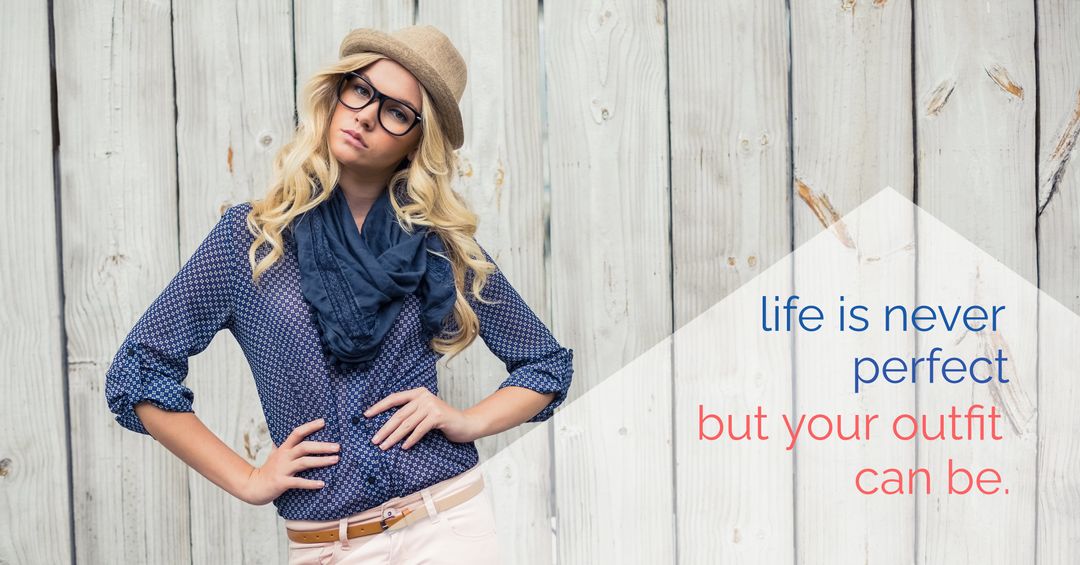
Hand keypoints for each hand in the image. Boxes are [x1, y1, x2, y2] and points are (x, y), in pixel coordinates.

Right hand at [239, 418, 339, 505]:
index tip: (324, 421)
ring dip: (321, 461)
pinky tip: (322, 484)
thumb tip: (288, 434)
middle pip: (304, 447)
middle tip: (338, 447)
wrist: (254, 486)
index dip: (310, 426)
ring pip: (304, 462)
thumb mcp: (274, 454)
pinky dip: (310, 483)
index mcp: (284, 448)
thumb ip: (282, 445)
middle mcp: (284, 456)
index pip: (297, 433)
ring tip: (336, 460)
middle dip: (322, 446)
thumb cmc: (268, 469)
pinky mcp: (282, 482)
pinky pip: (298, 482)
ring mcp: (283, 469)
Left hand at [365, 387, 481, 448]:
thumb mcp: (425, 413)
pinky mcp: (437, 416)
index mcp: (418, 393)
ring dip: (394, 437)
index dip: (379, 406)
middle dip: (384, 429)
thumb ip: (411, 413)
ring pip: (407, 424)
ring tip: (384, 446)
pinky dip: (410, 440)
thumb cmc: (443, 421)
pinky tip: (404, 447)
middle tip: (374, 440)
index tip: (366, 415)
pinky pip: (419, 430)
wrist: (466, 424)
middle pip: (398, 414)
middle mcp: (423, 396)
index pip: (394, 398)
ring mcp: (431, 405)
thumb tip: (387, 425)